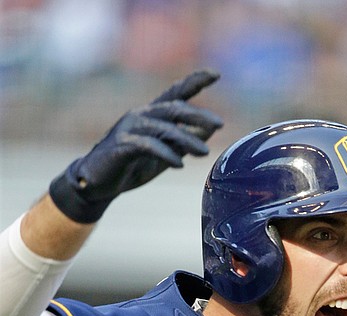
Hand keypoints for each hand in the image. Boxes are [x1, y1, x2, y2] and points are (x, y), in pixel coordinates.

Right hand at [49, 69, 223, 222]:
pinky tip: (179, 164)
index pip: (176, 93)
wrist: (98, 183)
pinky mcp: (121, 145)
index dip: (194, 81)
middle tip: (220, 124)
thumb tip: (210, 131)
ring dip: (187, 140)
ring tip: (205, 153)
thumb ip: (184, 142)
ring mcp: (130, 129)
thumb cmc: (133, 165)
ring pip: (163, 127)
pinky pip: (147, 145)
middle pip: (174, 108)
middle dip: (198, 115)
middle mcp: (141, 115)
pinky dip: (165, 153)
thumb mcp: (165, 153)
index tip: (216, 74)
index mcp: (153, 115)